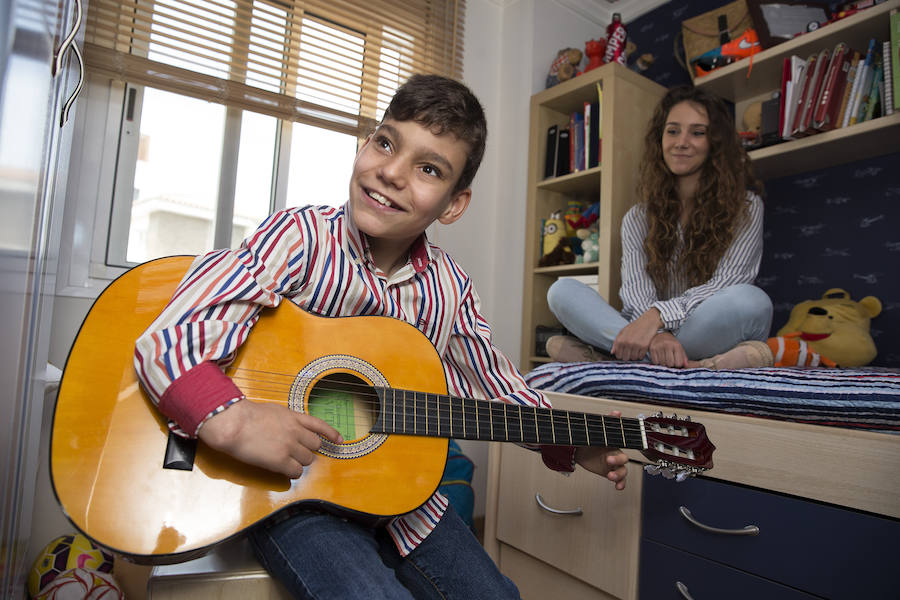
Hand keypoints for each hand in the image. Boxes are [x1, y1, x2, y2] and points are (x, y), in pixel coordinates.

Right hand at [198, 399, 342, 477]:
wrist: (233, 423)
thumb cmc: (245, 416)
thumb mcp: (272, 411)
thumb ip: (285, 420)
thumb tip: (289, 428)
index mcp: (293, 417)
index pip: (319, 425)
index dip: (331, 434)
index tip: (339, 440)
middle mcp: (295, 431)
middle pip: (315, 446)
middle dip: (307, 450)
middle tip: (295, 454)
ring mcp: (290, 446)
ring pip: (308, 460)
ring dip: (299, 462)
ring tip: (286, 461)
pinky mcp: (280, 460)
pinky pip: (296, 472)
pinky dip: (292, 473)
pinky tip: (283, 470)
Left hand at [574, 411, 628, 489]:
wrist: (578, 448)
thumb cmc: (590, 438)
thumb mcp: (597, 429)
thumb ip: (607, 420)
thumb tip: (617, 412)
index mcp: (614, 443)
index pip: (623, 444)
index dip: (621, 447)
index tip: (613, 452)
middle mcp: (615, 453)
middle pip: (623, 459)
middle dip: (617, 461)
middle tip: (608, 460)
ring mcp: (612, 464)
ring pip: (622, 471)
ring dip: (619, 475)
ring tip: (610, 476)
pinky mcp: (608, 472)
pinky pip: (619, 479)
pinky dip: (620, 483)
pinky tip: (618, 487)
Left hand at [611, 308, 661, 360]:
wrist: (647, 321)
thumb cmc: (634, 326)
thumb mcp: (623, 331)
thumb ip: (616, 342)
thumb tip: (612, 353)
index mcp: (620, 339)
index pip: (618, 355)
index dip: (621, 355)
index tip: (624, 353)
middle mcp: (627, 343)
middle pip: (625, 358)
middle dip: (628, 356)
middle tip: (631, 352)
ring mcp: (636, 344)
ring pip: (633, 358)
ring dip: (635, 356)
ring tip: (636, 350)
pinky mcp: (644, 346)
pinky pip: (641, 356)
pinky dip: (641, 355)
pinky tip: (641, 350)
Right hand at [648, 331, 687, 367]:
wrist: (660, 334)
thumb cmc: (671, 343)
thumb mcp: (679, 348)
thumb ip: (683, 357)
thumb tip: (686, 365)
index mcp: (676, 345)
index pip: (678, 363)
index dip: (678, 365)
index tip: (676, 362)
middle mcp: (667, 345)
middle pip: (670, 364)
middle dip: (670, 364)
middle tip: (670, 360)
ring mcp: (659, 347)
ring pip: (662, 363)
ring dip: (664, 363)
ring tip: (664, 358)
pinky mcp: (652, 349)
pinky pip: (655, 362)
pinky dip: (658, 362)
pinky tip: (659, 357)